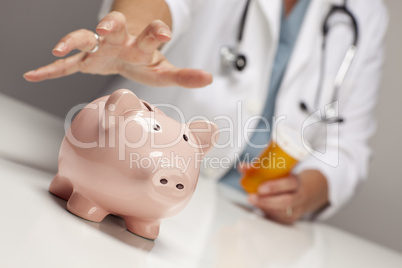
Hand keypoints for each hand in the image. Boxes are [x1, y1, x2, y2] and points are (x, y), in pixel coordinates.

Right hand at [23, 11, 211, 87]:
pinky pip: (65, 64)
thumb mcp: (164, 70)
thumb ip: (184, 75)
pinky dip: (50, 69)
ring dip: (73, 40)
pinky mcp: (83, 60)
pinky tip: (33, 74)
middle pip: (113, 28)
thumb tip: (209, 77)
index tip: (163, 31)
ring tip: (59, 47)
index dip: (155, 32)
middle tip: (106, 27)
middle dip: (110, 27)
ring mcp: (97, 49)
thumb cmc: (144, 59)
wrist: (123, 50)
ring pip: (84, 38)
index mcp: (140, 44)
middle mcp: (117, 42)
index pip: (149, 34)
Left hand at [239, 165, 328, 224]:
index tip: (260, 188)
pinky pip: (279, 219)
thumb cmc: (283, 181)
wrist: (300, 192)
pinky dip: (267, 213)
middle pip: (286, 201)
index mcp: (296, 182)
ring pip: (281, 212)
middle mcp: (299, 196)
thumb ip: (258, 169)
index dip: (275, 186)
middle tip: (251, 198)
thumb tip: (242, 167)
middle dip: (266, 201)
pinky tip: (260, 208)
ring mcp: (297, 209)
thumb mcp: (276, 172)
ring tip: (253, 201)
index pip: (290, 183)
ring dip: (264, 207)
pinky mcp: (291, 219)